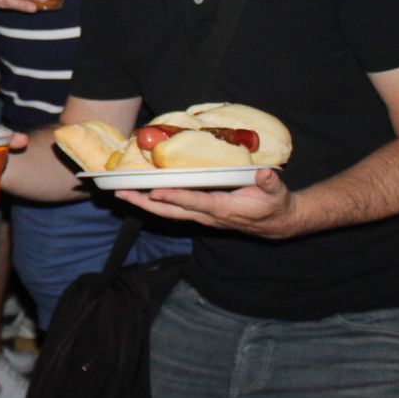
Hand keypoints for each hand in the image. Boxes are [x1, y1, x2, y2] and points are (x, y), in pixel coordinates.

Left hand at [117, 167, 300, 238]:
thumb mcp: (276, 192)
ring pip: (169, 213)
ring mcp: (202, 216)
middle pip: (171, 211)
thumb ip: (269, 183)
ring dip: (145, 204)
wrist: (276, 223)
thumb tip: (264, 174)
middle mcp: (208, 215)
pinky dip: (156, 204)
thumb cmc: (274, 204)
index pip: (194, 203)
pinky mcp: (200, 213)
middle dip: (145, 203)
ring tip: (122, 193)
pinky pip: (174, 210)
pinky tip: (142, 195)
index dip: (175, 198)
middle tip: (122, 193)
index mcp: (223, 208)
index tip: (154, 192)